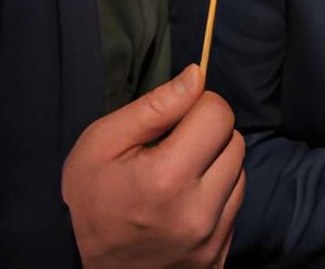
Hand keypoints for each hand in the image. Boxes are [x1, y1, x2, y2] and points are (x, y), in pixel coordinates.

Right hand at [63, 64, 245, 267]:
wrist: (84, 267)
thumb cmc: (89, 202)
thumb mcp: (101, 144)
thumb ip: (154, 107)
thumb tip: (197, 75)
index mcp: (166, 178)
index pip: (218, 114)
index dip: (198, 106)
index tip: (177, 118)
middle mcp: (197, 212)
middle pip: (235, 142)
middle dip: (209, 135)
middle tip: (174, 148)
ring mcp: (211, 239)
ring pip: (240, 173)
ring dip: (217, 166)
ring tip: (179, 177)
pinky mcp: (218, 256)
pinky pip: (236, 207)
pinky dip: (218, 196)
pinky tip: (186, 202)